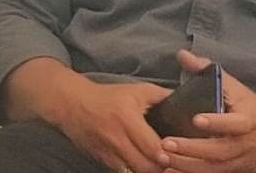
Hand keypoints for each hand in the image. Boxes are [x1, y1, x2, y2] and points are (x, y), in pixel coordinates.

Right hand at [53, 79, 171, 172]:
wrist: (72, 103)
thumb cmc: (107, 96)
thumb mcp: (135, 90)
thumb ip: (161, 95)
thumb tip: (183, 99)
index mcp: (127, 119)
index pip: (153, 148)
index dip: (167, 155)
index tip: (175, 153)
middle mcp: (117, 138)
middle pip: (146, 167)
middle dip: (161, 167)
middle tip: (168, 162)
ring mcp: (107, 152)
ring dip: (147, 170)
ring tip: (155, 164)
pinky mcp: (101, 160)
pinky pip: (122, 172)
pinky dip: (132, 170)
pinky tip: (139, 164)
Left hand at [156, 50, 255, 172]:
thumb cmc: (254, 108)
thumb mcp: (236, 87)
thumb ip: (207, 70)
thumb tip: (182, 54)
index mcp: (246, 120)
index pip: (233, 123)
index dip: (216, 122)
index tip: (196, 119)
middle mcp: (243, 144)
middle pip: (218, 151)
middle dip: (192, 149)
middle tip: (166, 143)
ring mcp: (240, 161)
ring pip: (214, 168)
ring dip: (188, 166)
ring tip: (164, 158)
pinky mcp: (236, 172)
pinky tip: (173, 171)